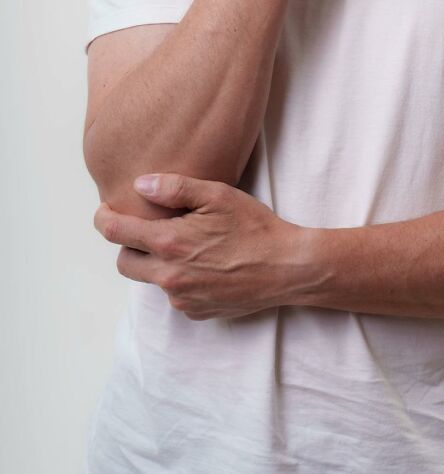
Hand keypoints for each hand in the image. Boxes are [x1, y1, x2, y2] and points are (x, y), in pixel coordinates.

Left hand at [93, 173, 312, 320]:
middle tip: (149, 228)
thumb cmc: (254, 227)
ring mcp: (182, 299)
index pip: (117, 234)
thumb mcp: (217, 195)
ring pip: (152, 279)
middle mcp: (170, 277)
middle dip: (129, 245)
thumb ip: (175, 188)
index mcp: (170, 244)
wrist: (287, 268)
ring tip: (189, 244)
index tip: (105, 212)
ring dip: (158, 262)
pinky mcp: (197, 312)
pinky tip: (205, 264)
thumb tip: (141, 185)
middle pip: (124, 263)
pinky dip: (180, 278)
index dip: (104, 220)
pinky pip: (175, 294)